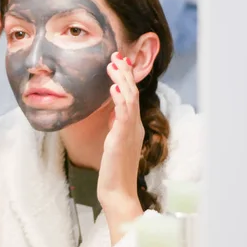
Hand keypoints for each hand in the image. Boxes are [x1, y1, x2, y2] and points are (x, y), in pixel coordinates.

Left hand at [98, 52, 144, 241]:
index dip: (125, 78)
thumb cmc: (114, 169)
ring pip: (129, 100)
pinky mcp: (121, 139)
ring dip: (121, 81)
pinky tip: (112, 89)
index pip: (130, 96)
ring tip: (113, 65)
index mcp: (131, 125)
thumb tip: (112, 111)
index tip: (117, 62)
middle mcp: (134, 125)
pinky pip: (123, 116)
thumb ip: (115, 125)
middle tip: (116, 55)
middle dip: (124, 73)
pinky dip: (119, 100)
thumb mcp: (114, 141)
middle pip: (132, 93)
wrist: (117, 191)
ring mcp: (129, 131)